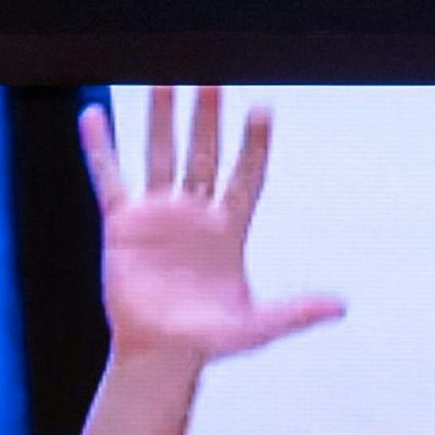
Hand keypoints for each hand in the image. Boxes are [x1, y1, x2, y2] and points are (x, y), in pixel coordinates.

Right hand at [78, 89, 341, 363]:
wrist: (160, 356)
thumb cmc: (208, 342)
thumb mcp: (257, 328)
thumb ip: (295, 313)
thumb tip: (340, 306)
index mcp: (229, 229)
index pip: (246, 176)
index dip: (254, 146)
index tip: (262, 110)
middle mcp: (195, 213)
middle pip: (204, 153)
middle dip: (208, 117)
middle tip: (213, 79)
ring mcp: (158, 215)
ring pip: (160, 154)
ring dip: (161, 118)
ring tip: (164, 79)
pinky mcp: (123, 225)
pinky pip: (110, 178)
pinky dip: (101, 148)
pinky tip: (94, 116)